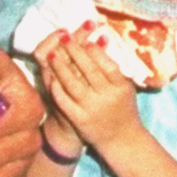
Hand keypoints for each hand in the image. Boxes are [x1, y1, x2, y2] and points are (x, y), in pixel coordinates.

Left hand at [38, 29, 140, 153]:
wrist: (121, 139)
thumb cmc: (124, 108)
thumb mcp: (126, 87)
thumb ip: (114, 67)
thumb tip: (100, 39)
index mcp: (121, 87)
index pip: (108, 65)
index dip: (96, 51)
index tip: (86, 40)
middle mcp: (106, 97)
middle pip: (89, 70)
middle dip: (75, 51)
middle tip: (65, 38)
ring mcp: (91, 108)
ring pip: (73, 83)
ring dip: (61, 66)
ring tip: (54, 53)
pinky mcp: (78, 119)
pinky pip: (64, 100)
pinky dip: (56, 87)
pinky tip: (50, 75)